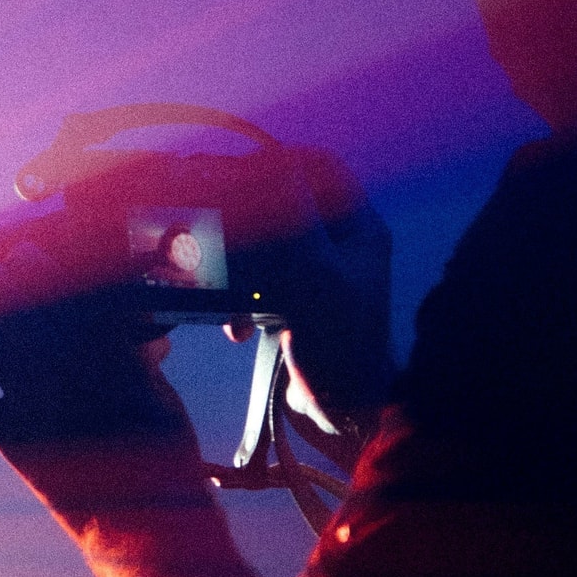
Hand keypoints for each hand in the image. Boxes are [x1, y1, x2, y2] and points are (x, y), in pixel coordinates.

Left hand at [0, 215, 201, 511]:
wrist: (145, 530)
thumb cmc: (164, 460)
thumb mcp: (160, 393)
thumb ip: (131, 351)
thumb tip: (115, 318)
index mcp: (112, 355)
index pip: (76, 285)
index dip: (61, 256)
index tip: (55, 242)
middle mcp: (68, 373)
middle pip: (22, 297)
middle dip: (16, 270)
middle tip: (18, 261)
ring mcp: (34, 404)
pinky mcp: (9, 437)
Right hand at [239, 149, 393, 441]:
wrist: (344, 414)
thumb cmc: (340, 344)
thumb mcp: (315, 274)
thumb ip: (294, 218)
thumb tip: (273, 165)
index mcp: (360, 229)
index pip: (321, 170)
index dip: (279, 161)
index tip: (237, 170)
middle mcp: (344, 247)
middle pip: (290, 207)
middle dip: (251, 218)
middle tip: (216, 222)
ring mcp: (323, 278)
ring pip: (271, 247)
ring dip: (243, 264)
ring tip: (223, 286)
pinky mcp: (301, 310)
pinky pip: (265, 287)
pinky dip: (245, 301)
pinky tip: (234, 326)